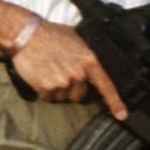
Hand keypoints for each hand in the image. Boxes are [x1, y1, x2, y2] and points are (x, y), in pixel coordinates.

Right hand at [12, 20, 127, 121]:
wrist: (26, 34)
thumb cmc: (51, 33)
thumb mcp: (76, 39)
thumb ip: (86, 56)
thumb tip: (92, 67)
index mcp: (89, 60)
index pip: (106, 85)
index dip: (115, 102)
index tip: (122, 115)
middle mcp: (78, 74)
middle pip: (80, 95)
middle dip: (72, 88)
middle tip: (61, 71)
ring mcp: (62, 82)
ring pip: (64, 97)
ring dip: (58, 89)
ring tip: (49, 70)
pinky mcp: (47, 88)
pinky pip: (49, 97)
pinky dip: (45, 90)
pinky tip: (40, 75)